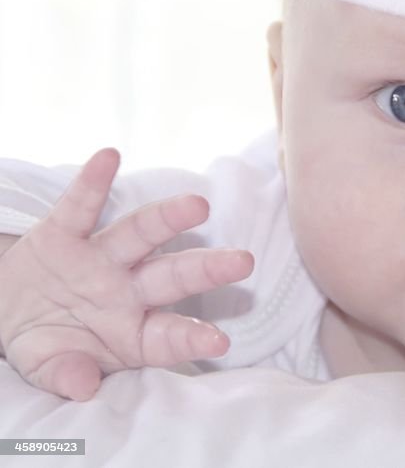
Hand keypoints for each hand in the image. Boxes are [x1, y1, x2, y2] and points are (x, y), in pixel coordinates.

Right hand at [0, 148, 253, 400]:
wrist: (5, 311)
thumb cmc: (47, 342)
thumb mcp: (50, 365)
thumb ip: (66, 374)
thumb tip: (82, 386)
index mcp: (133, 330)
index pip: (168, 335)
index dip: (191, 338)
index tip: (219, 342)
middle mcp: (127, 289)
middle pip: (173, 277)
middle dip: (207, 271)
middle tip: (244, 261)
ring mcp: (100, 258)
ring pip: (141, 235)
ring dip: (167, 219)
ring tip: (199, 204)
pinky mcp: (65, 233)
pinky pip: (80, 207)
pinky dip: (93, 183)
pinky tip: (110, 157)